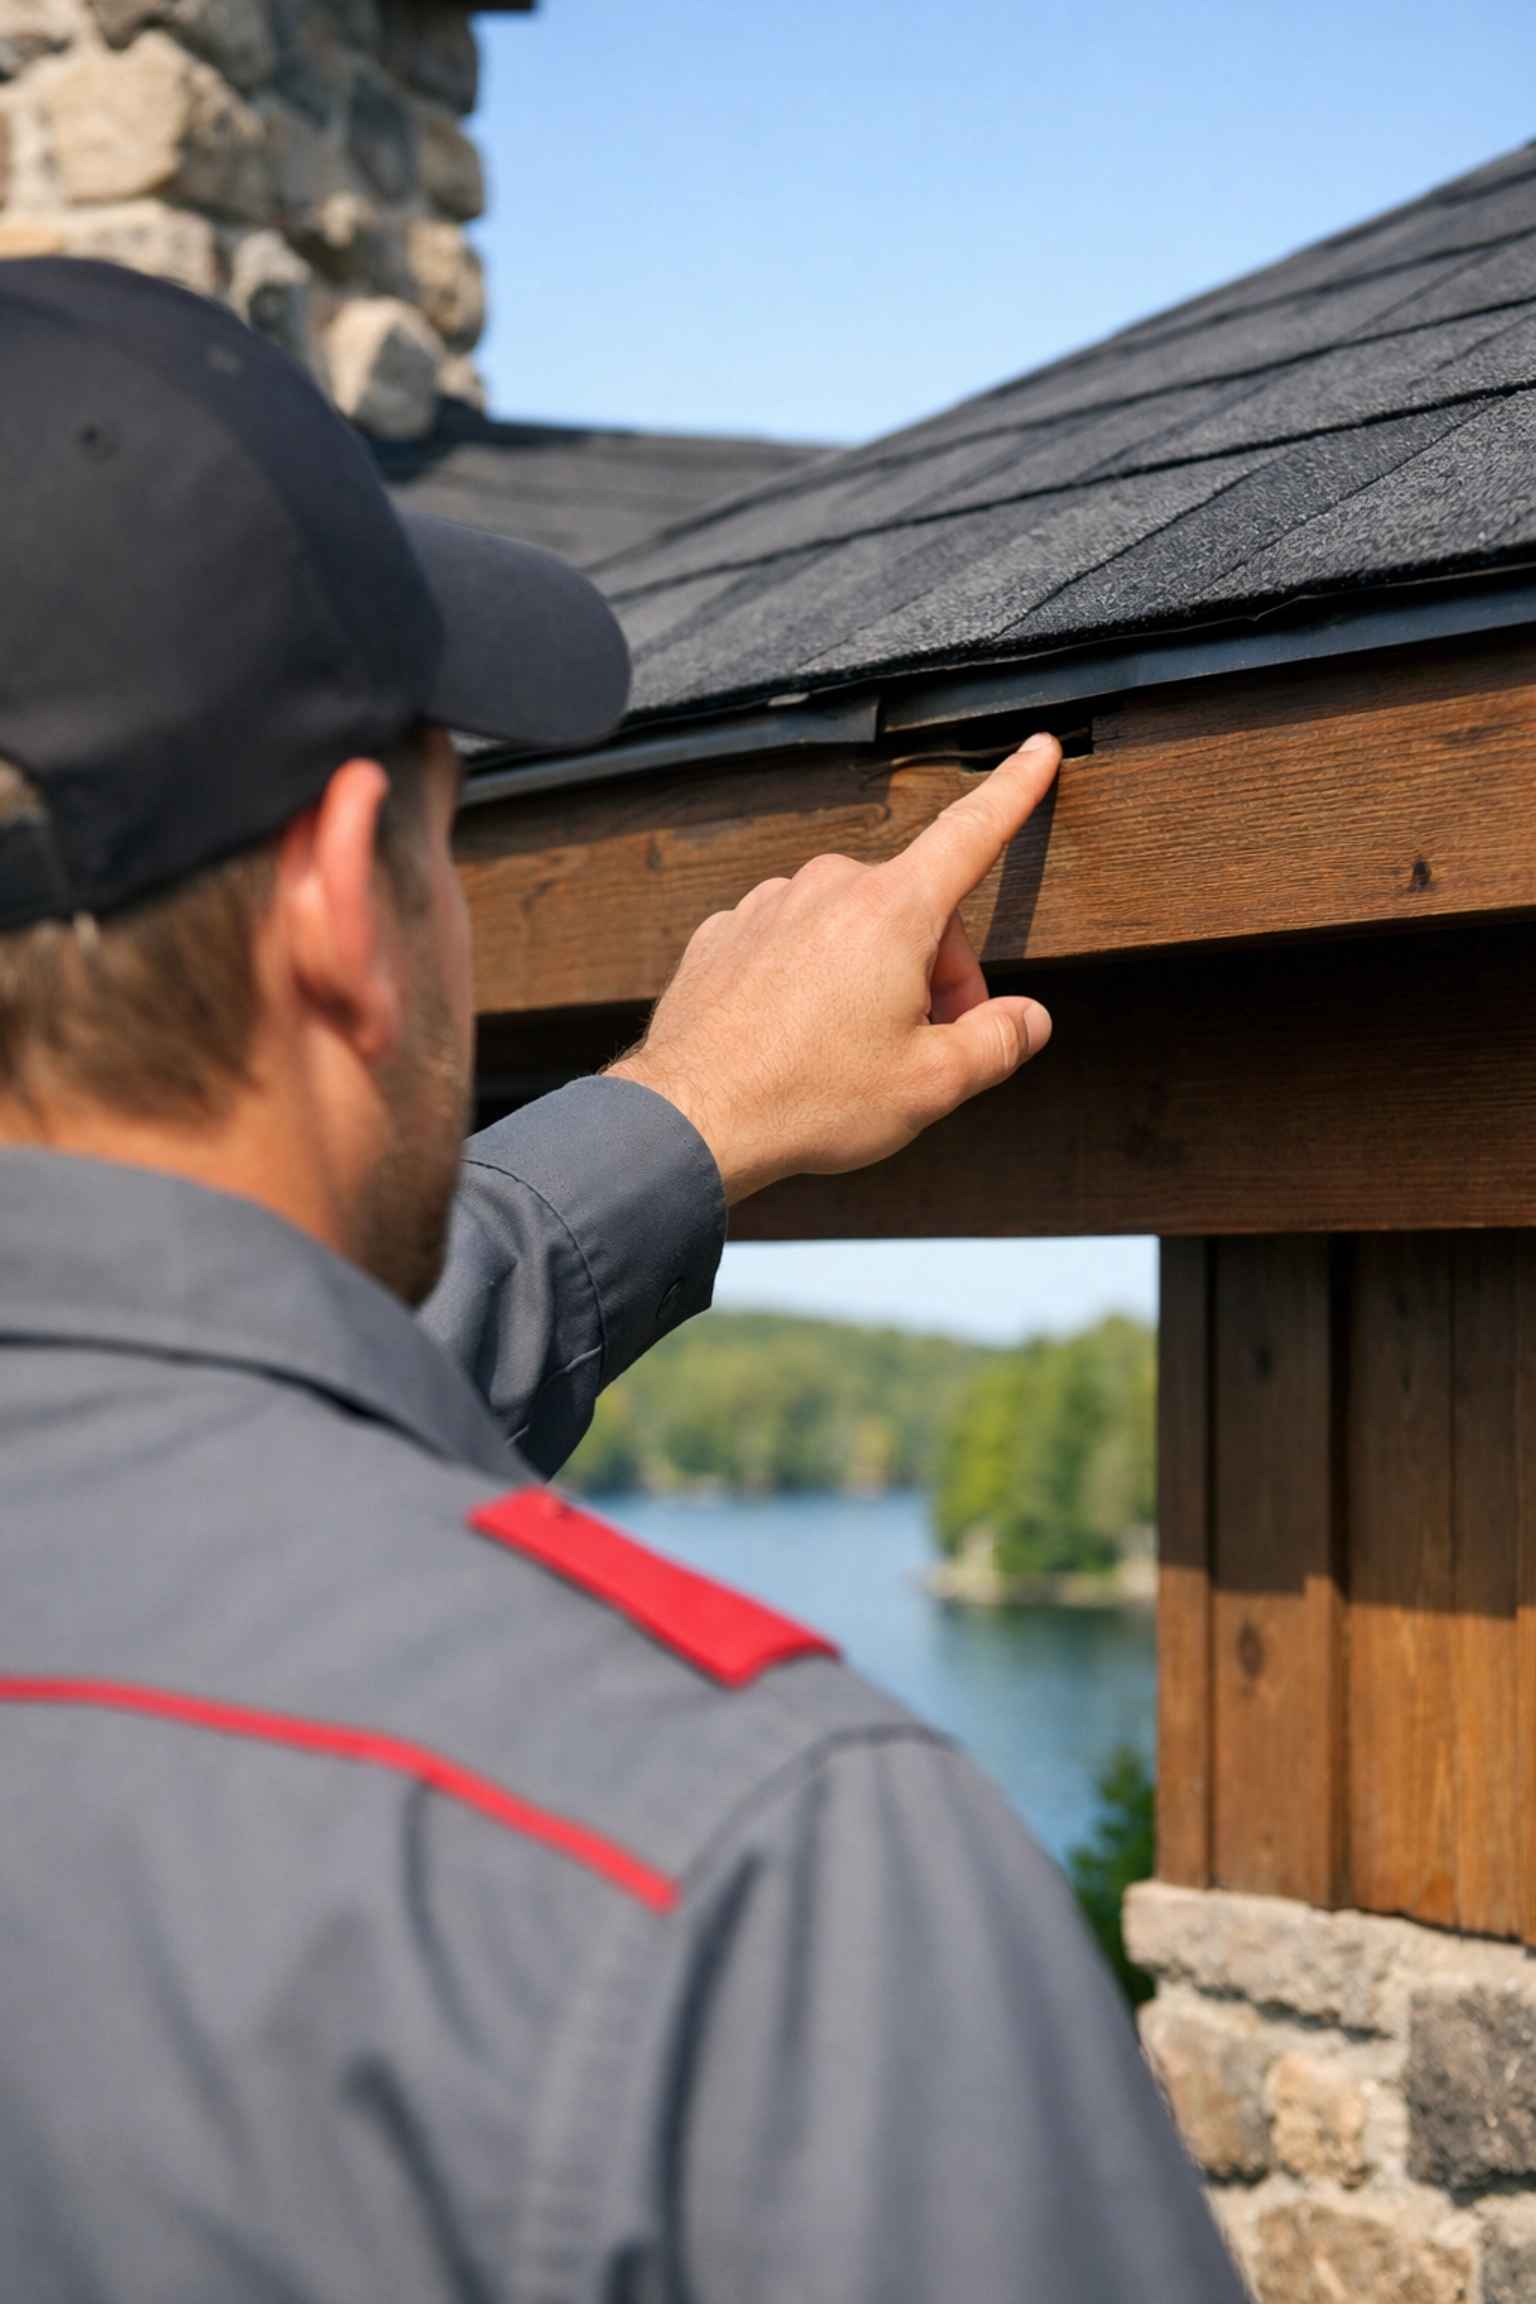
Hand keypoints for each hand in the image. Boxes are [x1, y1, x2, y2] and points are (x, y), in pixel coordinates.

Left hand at [607, 732, 1059, 1201]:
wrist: (691, 1119)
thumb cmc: (809, 1098)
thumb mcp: (932, 1084)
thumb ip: (997, 1042)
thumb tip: (1028, 1020)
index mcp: (891, 909)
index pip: (972, 832)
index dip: (1014, 790)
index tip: (1037, 751)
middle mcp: (827, 886)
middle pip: (914, 910)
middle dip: (936, 970)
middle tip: (927, 1044)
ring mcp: (767, 905)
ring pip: (851, 926)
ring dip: (870, 974)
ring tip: (853, 1051)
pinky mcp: (724, 933)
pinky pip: (791, 943)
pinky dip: (809, 980)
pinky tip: (800, 1037)